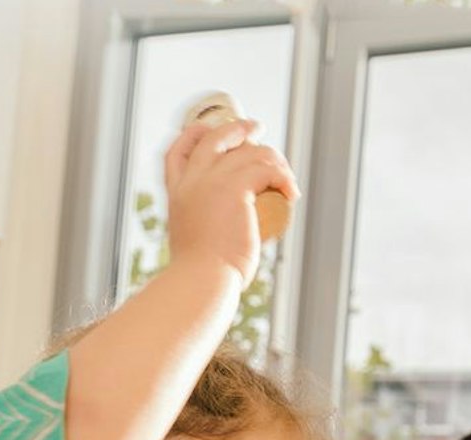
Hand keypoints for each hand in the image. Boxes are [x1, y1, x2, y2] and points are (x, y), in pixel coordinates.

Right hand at [162, 115, 298, 283]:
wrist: (202, 280)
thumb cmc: (200, 273)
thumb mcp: (192, 243)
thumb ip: (199, 234)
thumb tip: (215, 241)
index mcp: (178, 192)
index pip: (178, 150)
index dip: (195, 134)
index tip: (211, 130)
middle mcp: (192, 181)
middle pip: (216, 138)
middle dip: (238, 128)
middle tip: (258, 129)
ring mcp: (213, 181)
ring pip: (249, 153)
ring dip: (274, 159)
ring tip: (287, 178)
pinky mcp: (236, 189)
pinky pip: (267, 170)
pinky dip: (284, 178)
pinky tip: (292, 194)